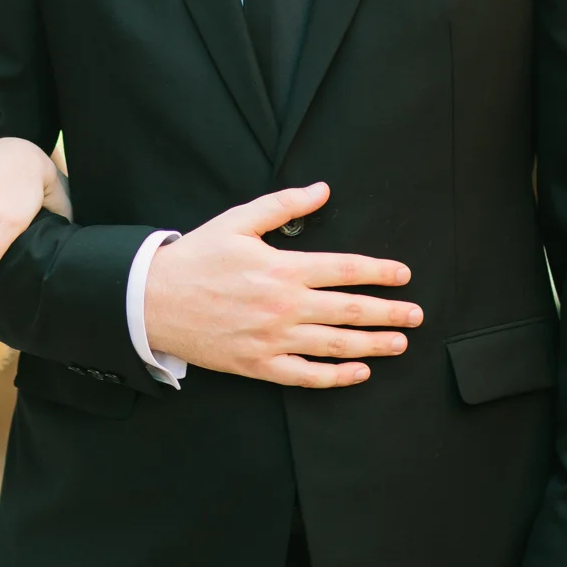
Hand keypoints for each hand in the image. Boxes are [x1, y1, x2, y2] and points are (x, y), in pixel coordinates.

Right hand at [142, 181, 418, 388]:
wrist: (152, 300)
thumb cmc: (196, 259)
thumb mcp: (238, 221)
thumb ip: (284, 205)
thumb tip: (322, 190)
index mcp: (282, 268)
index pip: (345, 269)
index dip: (380, 272)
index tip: (403, 276)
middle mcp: (284, 306)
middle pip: (350, 310)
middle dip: (389, 313)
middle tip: (415, 315)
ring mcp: (273, 339)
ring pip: (336, 345)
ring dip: (373, 344)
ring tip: (398, 343)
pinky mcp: (259, 365)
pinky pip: (307, 375)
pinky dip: (337, 376)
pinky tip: (359, 372)